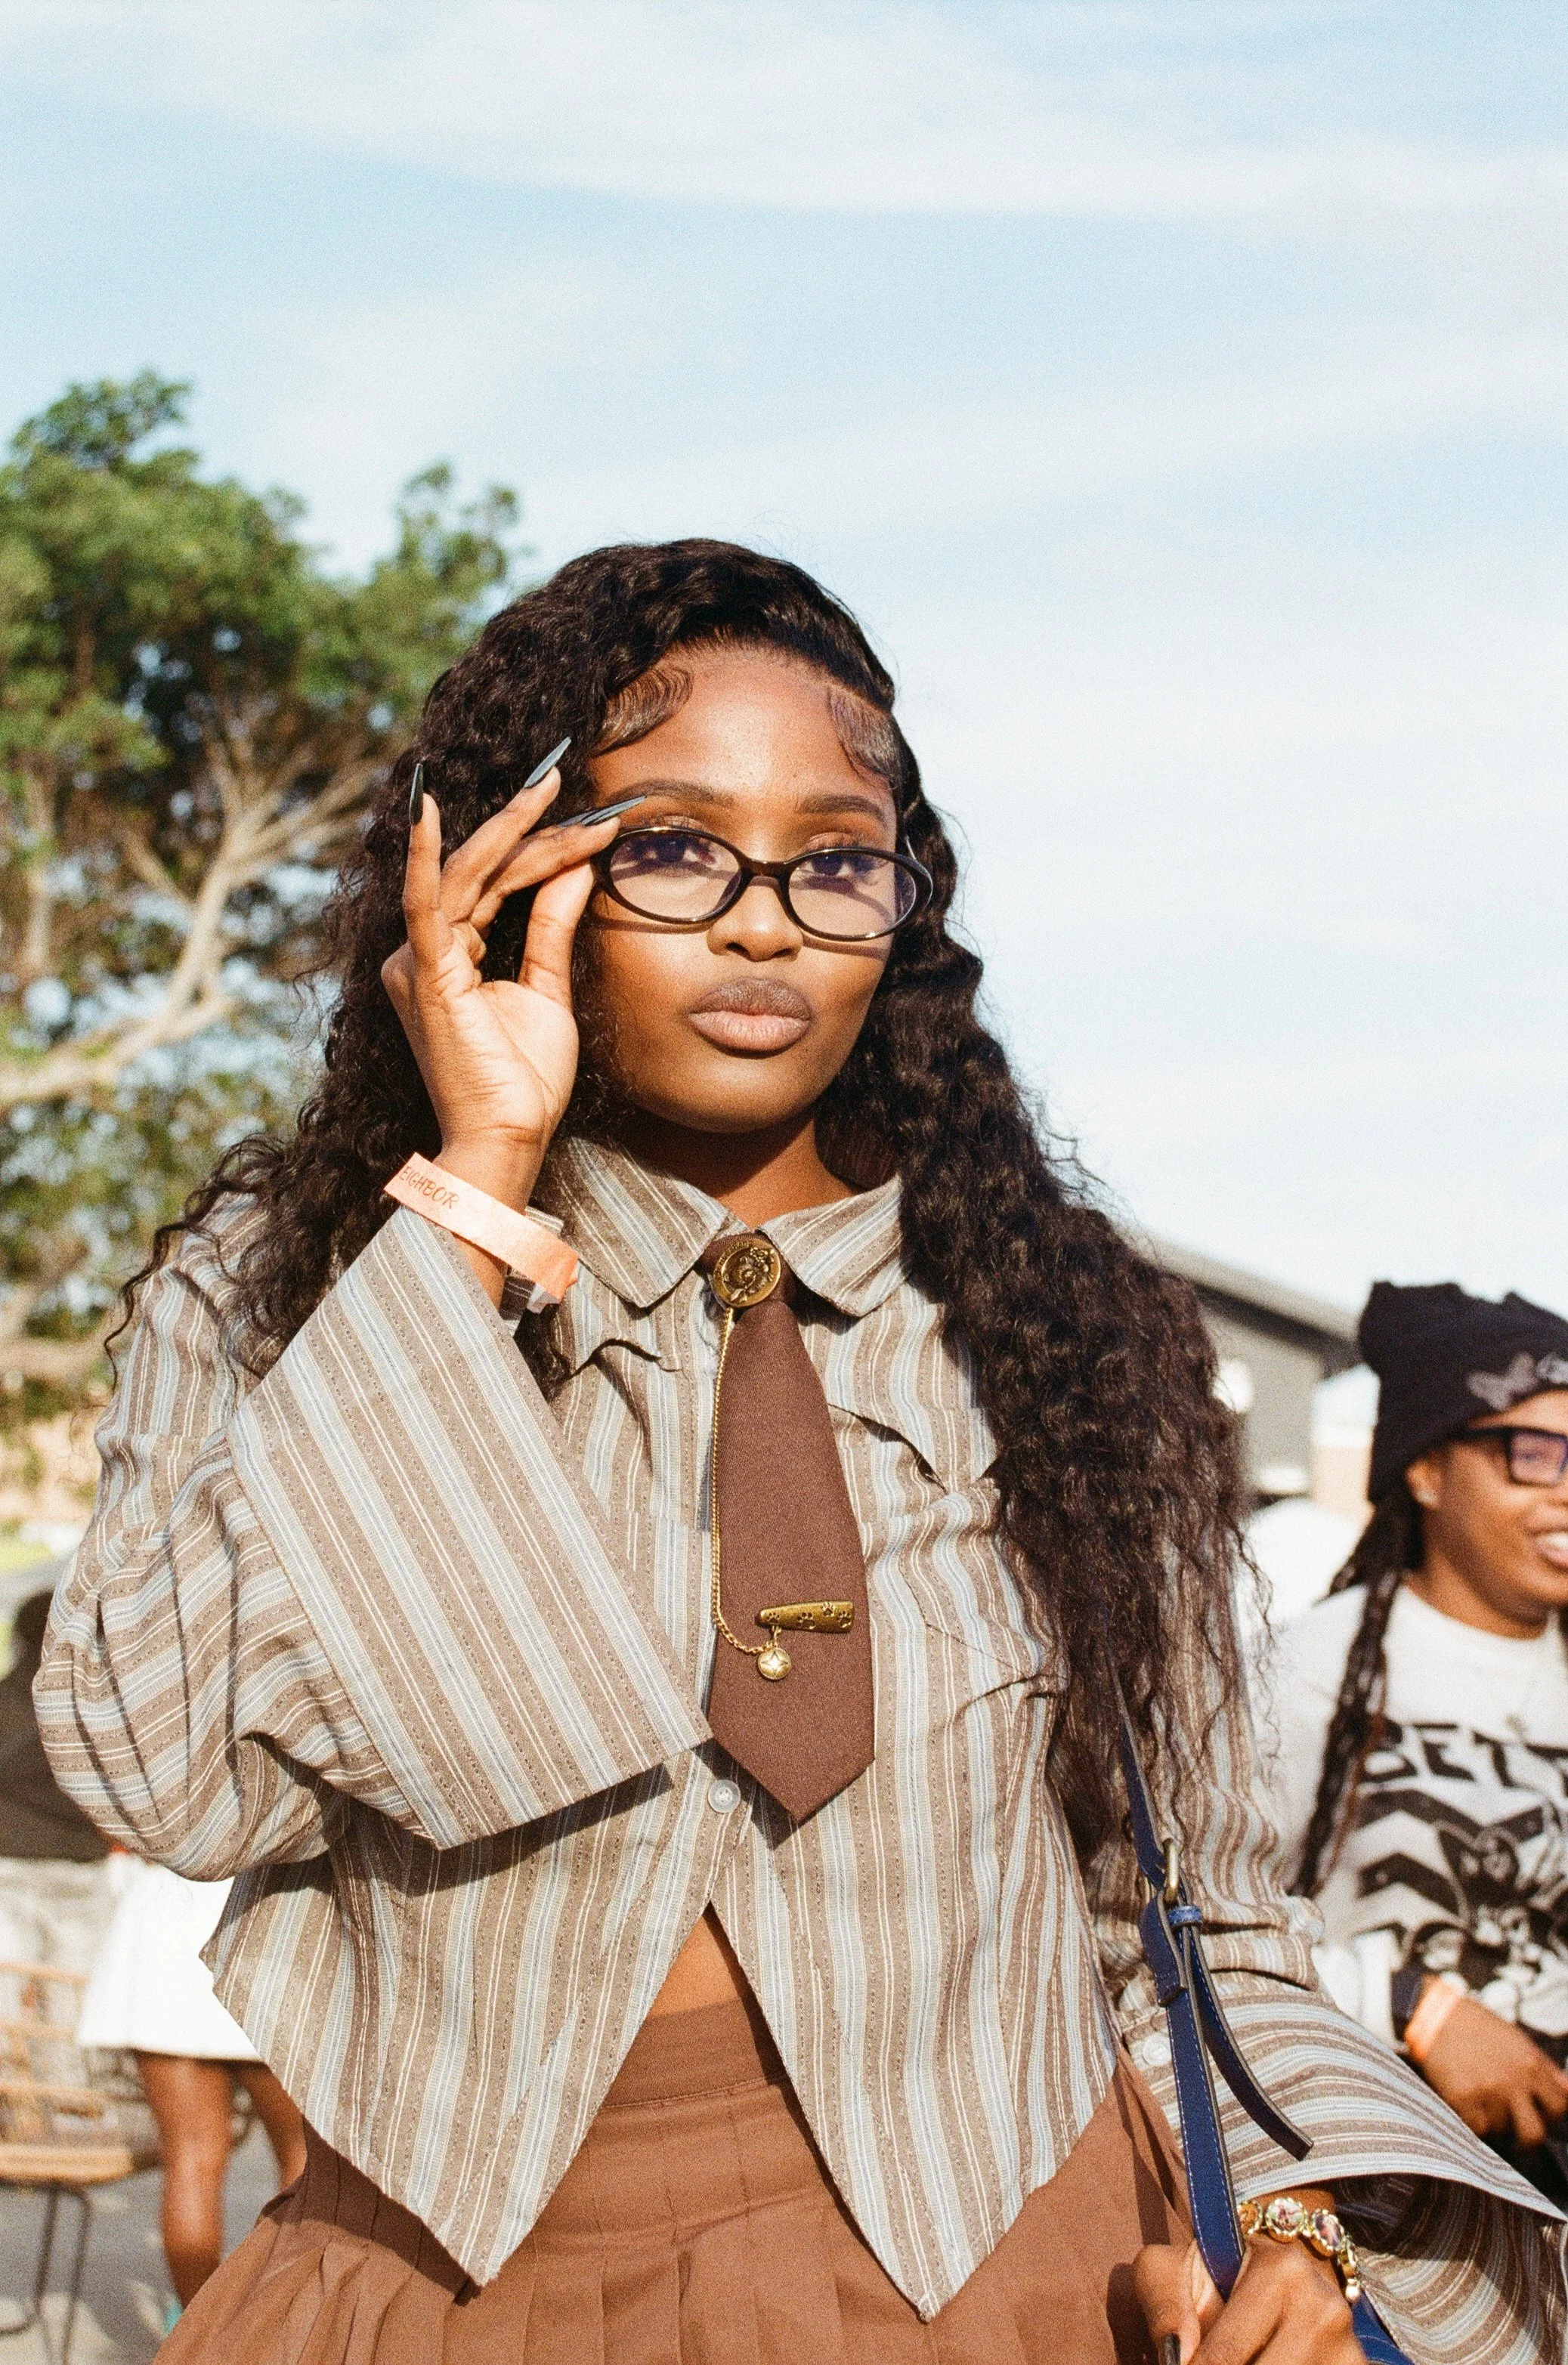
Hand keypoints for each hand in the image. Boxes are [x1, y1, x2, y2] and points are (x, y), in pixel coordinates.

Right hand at [381, 762, 626, 1209]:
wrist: (510, 1137)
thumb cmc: (523, 1081)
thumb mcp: (547, 989)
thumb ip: (551, 927)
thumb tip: (575, 869)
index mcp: (447, 957)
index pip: (495, 885)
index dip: (542, 849)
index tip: (591, 823)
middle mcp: (422, 953)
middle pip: (482, 873)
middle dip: (529, 827)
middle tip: (564, 780)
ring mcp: (418, 962)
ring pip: (467, 876)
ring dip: (511, 833)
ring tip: (550, 791)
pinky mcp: (425, 974)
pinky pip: (424, 904)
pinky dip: (424, 857)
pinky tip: (428, 809)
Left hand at [1135, 2201, 1360, 2363]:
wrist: (1277, 2277)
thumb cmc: (1213, 2276)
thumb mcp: (1172, 2271)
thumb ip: (1163, 2305)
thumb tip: (1179, 2358)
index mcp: (1282, 2271)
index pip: (1226, 2357)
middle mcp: (1325, 2309)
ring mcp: (1349, 2349)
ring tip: (1241, 2359)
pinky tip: (1262, 2362)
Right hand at [1416, 1988, 1567, 2147]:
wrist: (1435, 2013)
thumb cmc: (1478, 2026)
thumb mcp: (1517, 2039)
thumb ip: (1544, 2067)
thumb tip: (1567, 2090)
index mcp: (1531, 2063)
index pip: (1560, 2106)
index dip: (1551, 2113)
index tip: (1539, 2112)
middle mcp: (1513, 2080)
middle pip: (1534, 2134)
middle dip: (1526, 2136)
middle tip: (1515, 2127)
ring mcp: (1487, 2091)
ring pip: (1501, 2130)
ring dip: (1492, 2119)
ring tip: (1481, 2097)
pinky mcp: (1462, 2098)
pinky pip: (1476, 2128)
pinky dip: (1472, 2119)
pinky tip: (1467, 2100)